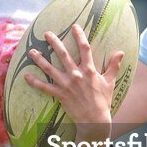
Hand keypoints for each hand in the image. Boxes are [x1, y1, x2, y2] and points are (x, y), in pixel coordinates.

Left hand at [24, 24, 124, 142]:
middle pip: (63, 54)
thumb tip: (121, 52)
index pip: (85, 48)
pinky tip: (26, 76)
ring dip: (40, 59)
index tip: (74, 26)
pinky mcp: (60, 95)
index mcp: (89, 70)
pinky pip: (44, 87)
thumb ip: (114, 65)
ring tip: (31, 51)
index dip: (79, 36)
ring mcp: (67, 84)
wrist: (95, 119)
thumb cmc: (103, 100)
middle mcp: (76, 74)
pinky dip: (34, 82)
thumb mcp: (110, 81)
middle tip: (46, 33)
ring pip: (50, 69)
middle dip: (54, 42)